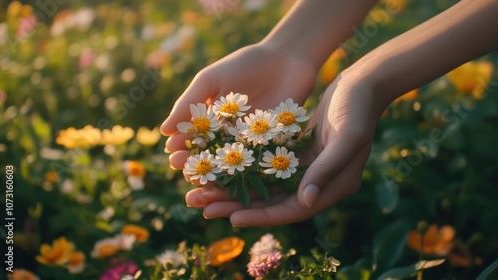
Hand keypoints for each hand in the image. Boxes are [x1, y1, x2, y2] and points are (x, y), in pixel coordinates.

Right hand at [161, 42, 317, 169]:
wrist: (286, 59)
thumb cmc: (245, 65)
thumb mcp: (212, 79)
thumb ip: (189, 103)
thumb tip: (163, 130)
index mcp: (209, 119)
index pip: (191, 137)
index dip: (180, 146)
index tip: (172, 152)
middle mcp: (226, 134)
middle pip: (207, 154)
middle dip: (194, 163)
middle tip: (184, 169)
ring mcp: (248, 142)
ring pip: (228, 164)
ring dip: (214, 174)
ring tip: (203, 180)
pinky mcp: (270, 146)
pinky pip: (255, 162)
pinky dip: (244, 172)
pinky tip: (234, 179)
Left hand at [185, 73, 385, 226]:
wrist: (362, 84)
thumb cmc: (359, 109)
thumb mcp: (346, 139)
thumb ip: (325, 171)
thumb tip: (304, 203)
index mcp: (334, 187)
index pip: (293, 210)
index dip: (262, 216)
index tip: (232, 218)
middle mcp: (318, 183)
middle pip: (273, 202)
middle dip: (238, 205)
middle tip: (203, 205)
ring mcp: (308, 168)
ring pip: (265, 185)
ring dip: (235, 187)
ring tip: (203, 189)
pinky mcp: (299, 153)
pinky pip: (266, 165)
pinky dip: (245, 167)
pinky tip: (221, 165)